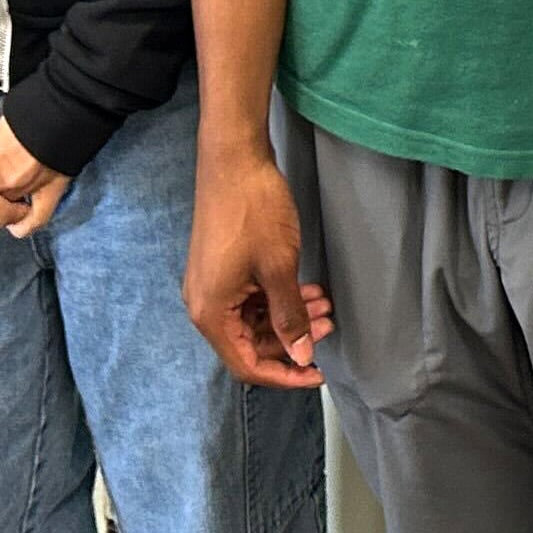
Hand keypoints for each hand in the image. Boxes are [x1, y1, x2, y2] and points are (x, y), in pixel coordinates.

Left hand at [0, 115, 68, 237]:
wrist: (67, 102)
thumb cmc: (35, 105)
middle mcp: (1, 177)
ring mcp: (25, 187)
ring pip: (6, 211)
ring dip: (6, 206)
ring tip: (9, 197)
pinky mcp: (50, 191)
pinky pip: (34, 219)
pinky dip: (25, 226)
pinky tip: (18, 228)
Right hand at [186, 152, 334, 389]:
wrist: (234, 159)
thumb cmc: (254, 211)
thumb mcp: (279, 268)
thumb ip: (289, 317)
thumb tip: (300, 356)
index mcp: (211, 313)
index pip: (246, 365)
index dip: (283, 374)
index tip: (315, 373)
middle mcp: (205, 304)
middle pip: (250, 343)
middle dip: (291, 339)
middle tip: (327, 326)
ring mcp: (212, 284)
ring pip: (253, 319)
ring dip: (289, 316)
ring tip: (324, 304)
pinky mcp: (221, 267)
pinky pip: (250, 298)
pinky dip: (278, 298)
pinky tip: (307, 289)